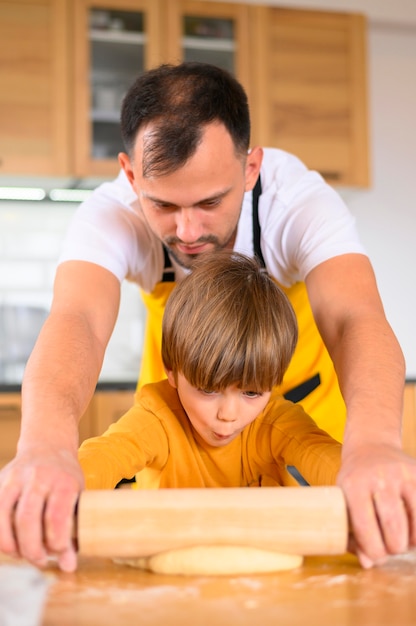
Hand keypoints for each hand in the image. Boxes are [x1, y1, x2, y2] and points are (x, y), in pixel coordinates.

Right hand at [0, 445, 83, 571]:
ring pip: (5, 518)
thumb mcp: (77, 497)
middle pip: (27, 519)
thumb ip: (73, 531)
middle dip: (31, 548)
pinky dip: (0, 533)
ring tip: (23, 553)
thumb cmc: (65, 478)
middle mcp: (38, 477)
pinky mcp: (0, 482)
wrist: (47, 446)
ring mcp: (15, 478)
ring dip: (12, 545)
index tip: (58, 551)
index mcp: (63, 481)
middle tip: (39, 560)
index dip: (55, 541)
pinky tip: (10, 542)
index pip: (56, 516)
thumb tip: (68, 566)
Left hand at [337, 442, 415, 567]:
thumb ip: (352, 533)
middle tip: (391, 548)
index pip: (364, 527)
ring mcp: (401, 474)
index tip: (377, 556)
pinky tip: (413, 528)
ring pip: (415, 523)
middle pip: (393, 527)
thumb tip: (367, 564)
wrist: (371, 445)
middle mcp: (378, 477)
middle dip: (394, 548)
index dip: (373, 550)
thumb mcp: (345, 500)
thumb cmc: (355, 481)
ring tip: (404, 540)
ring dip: (411, 541)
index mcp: (353, 485)